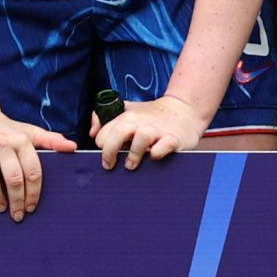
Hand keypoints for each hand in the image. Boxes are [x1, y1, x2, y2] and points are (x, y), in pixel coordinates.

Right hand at [0, 106, 74, 219]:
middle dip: (17, 200)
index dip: (33, 193)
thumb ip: (51, 141)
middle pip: (13, 178)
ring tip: (1, 208)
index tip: (32, 207)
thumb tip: (72, 147)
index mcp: (22, 140)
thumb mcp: (30, 132)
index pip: (32, 172)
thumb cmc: (7, 130)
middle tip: (18, 214)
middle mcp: (3, 141)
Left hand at [88, 92, 208, 170]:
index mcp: (126, 117)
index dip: (102, 146)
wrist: (184, 111)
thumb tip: (92, 132)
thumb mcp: (126, 110)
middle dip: (110, 151)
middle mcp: (141, 122)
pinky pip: (165, 145)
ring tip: (130, 166)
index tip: (105, 156)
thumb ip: (105, 118)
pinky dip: (158, 152)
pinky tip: (154, 156)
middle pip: (119, 132)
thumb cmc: (150, 116)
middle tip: (109, 165)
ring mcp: (158, 130)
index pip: (105, 133)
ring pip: (142, 137)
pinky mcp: (174, 138)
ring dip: (133, 153)